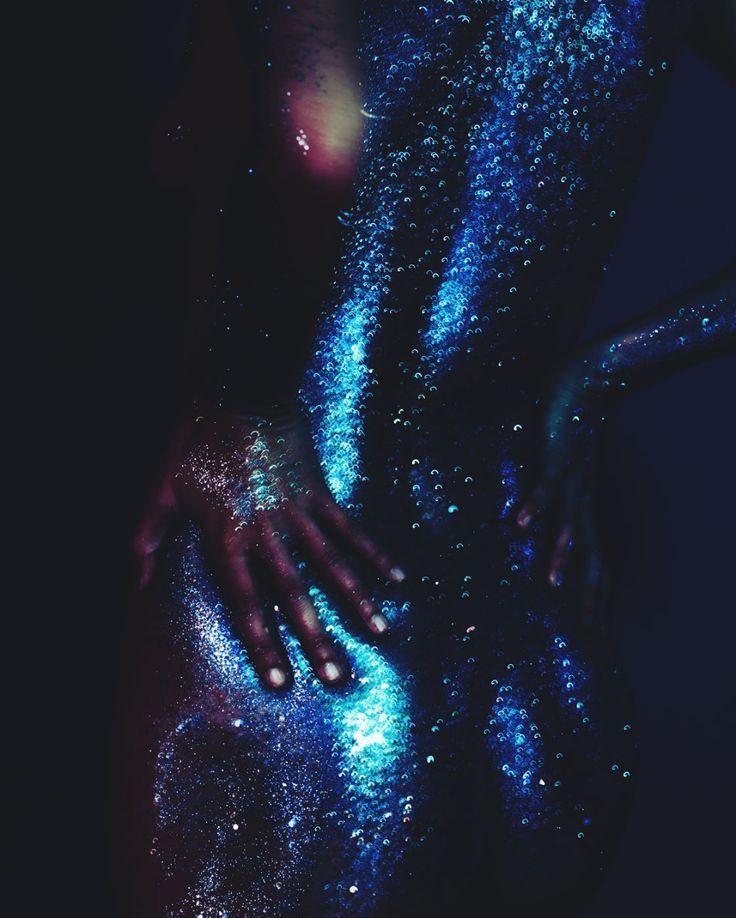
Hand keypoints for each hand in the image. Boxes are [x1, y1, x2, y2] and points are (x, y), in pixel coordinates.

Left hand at [133, 409, 404, 687]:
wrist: (238, 387)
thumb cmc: (197, 440)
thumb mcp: (162, 487)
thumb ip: (146, 537)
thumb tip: (133, 586)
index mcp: (227, 534)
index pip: (246, 600)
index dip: (264, 642)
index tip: (282, 681)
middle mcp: (267, 529)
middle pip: (295, 591)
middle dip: (316, 638)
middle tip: (337, 677)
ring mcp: (299, 510)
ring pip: (332, 563)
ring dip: (357, 601)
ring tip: (381, 633)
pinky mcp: (320, 492)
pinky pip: (351, 528)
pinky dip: (374, 553)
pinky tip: (399, 578)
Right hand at [516, 354, 609, 626]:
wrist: (591, 380)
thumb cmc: (572, 424)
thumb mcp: (563, 469)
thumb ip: (547, 494)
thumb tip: (527, 517)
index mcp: (584, 507)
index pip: (598, 560)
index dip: (599, 596)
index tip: (597, 630)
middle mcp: (582, 501)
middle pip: (593, 557)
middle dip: (591, 596)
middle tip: (588, 632)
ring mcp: (571, 482)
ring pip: (568, 526)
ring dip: (559, 556)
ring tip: (549, 584)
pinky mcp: (557, 458)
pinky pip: (545, 487)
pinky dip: (534, 507)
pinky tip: (520, 524)